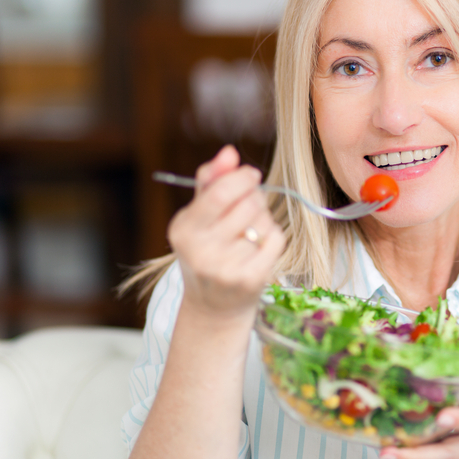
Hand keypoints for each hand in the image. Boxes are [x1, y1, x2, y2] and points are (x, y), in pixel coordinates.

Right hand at [167, 146, 285, 321]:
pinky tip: (258, 249)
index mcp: (183, 229)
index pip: (221, 191)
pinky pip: (275, 239)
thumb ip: (211, 180)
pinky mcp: (250, 280)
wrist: (213, 307)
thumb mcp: (198, 216)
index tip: (251, 175)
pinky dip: (272, 238)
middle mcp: (200, 250)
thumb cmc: (208, 251)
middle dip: (254, 200)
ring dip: (262, 221)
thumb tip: (229, 152)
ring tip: (247, 236)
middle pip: (248, 203)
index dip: (242, 178)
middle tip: (246, 212)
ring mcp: (225, 268)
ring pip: (263, 221)